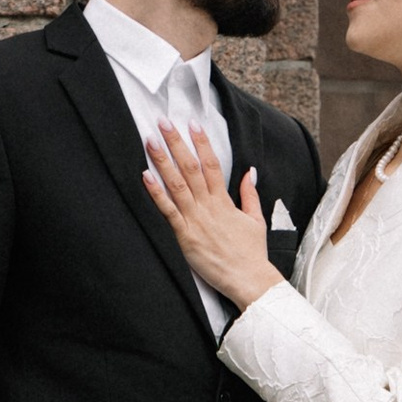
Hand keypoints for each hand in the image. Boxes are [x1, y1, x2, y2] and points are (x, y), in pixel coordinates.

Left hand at [141, 121, 279, 314]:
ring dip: (163, 161)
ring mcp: (196, 220)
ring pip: (177, 184)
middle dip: (177, 143)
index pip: (212, 164)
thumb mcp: (256, 220)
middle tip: (164, 122)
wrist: (250, 279)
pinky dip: (156, 193)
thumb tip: (248, 172)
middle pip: (191, 167)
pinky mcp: (185, 237)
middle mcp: (209, 206)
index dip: (202, 142)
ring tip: (151, 141)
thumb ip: (249, 194)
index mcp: (225, 201)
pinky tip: (145, 176)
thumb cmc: (252, 253)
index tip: (193, 123)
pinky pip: (168, 211)